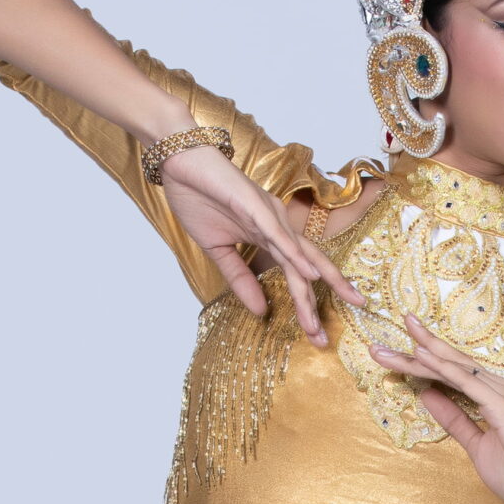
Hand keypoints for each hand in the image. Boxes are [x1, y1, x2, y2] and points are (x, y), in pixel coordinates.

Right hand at [155, 147, 354, 347]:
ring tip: (318, 320)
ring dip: (308, 290)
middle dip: (315, 306)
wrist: (180, 163)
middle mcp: (278, 227)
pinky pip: (278, 234)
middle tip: (323, 340)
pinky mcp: (255, 205)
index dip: (306, 306)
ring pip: (296, 258)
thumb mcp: (219, 251)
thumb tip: (259, 311)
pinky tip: (310, 275)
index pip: (296, 277)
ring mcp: (269, 215)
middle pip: (306, 271)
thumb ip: (241, 279)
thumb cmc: (199, 198)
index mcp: (271, 237)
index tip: (315, 336)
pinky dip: (295, 255)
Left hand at [373, 313, 503, 503]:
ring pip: (455, 368)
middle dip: (418, 348)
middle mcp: (503, 387)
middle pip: (452, 363)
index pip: (455, 374)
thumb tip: (428, 396)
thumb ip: (455, 421)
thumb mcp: (478, 447)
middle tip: (384, 338)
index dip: (426, 362)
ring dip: (421, 355)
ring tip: (387, 347)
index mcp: (499, 397)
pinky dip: (442, 369)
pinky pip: (467, 382)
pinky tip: (420, 357)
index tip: (396, 353)